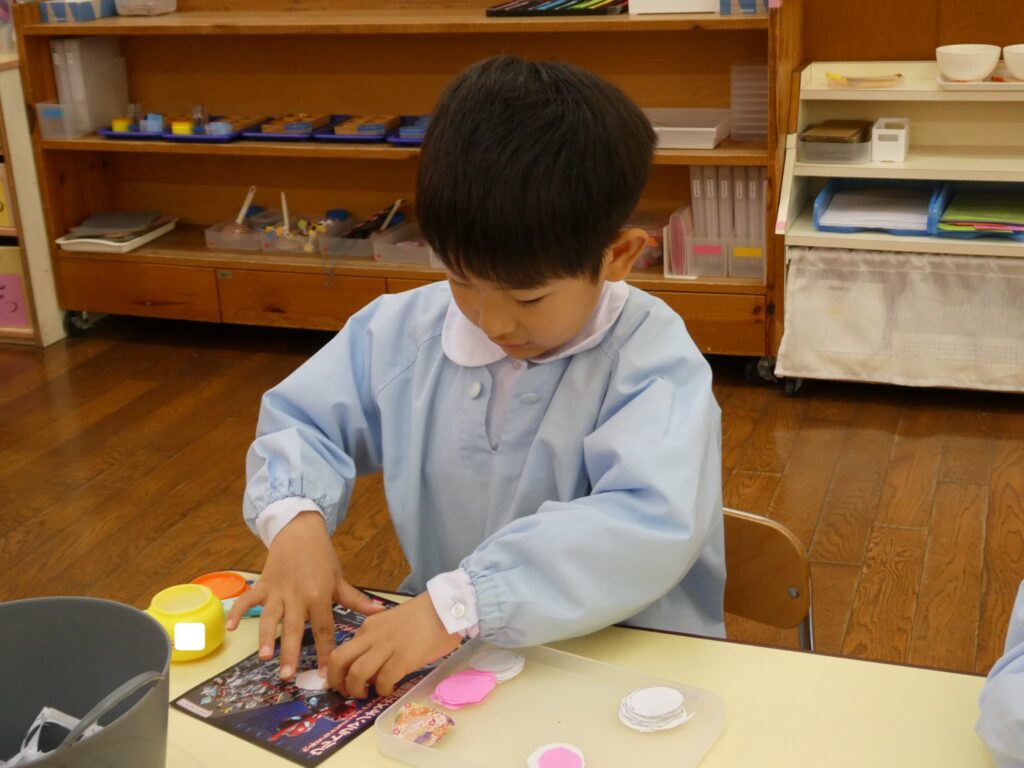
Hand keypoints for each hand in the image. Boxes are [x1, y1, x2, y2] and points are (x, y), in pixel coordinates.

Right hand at [226, 510, 383, 679]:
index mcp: (320, 595)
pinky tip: (230, 628)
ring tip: (264, 657)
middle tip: (288, 675)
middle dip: (291, 652)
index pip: (324, 628)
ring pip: (271, 617)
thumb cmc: (322, 556)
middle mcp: (298, 596)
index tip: (326, 673)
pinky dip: (239, 611)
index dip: (326, 651)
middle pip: (294, 628)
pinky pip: (249, 599)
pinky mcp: (263, 584)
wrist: (300, 530)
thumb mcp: (339, 577)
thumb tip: (379, 613)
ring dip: (266, 637)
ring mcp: (278, 591)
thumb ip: (356, 599)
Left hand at [327, 592, 460, 697]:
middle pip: (339, 659)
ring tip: (365, 695)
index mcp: (369, 626)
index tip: (345, 680)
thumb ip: (379, 638)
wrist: (446, 608)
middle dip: (336, 680)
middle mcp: (372, 635)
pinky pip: (384, 680)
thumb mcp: (392, 622)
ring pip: (357, 672)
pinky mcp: (403, 658)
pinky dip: (383, 690)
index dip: (340, 669)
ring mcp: (387, 646)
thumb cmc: (425, 615)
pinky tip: (389, 690)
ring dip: (356, 689)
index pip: (343, 649)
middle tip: (345, 691)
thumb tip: (374, 665)